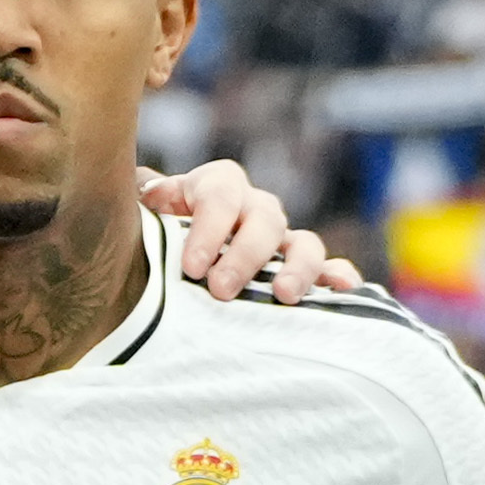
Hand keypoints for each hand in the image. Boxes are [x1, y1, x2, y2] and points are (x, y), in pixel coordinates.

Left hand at [155, 156, 360, 306]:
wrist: (167, 256)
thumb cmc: (153, 236)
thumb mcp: (141, 214)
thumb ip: (146, 202)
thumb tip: (150, 194)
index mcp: (216, 187)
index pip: (221, 194)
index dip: (209, 228)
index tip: (191, 266)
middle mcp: (254, 210)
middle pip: (265, 218)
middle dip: (244, 255)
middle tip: (221, 290)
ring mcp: (282, 241)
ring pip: (305, 242)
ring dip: (298, 267)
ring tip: (284, 296)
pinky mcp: (302, 271)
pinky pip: (330, 270)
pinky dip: (340, 278)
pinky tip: (343, 291)